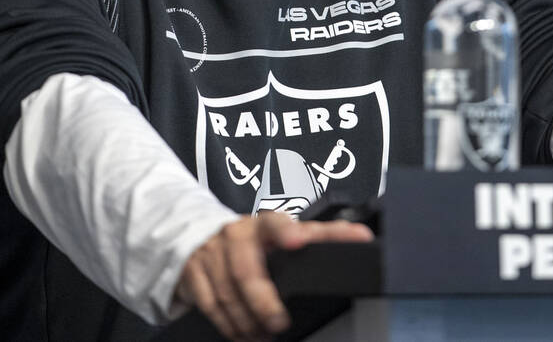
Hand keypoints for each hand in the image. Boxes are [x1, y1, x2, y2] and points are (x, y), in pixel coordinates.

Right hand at [175, 212, 373, 340]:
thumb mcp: (278, 234)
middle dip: (264, 302)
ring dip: (248, 321)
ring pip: (229, 294)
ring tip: (263, 334)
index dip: (286, 230)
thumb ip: (314, 236)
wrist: (195, 236)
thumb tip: (359, 235)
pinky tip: (241, 332)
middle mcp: (235, 235)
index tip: (297, 241)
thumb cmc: (249, 241)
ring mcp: (211, 253)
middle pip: (247, 271)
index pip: (276, 222)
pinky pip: (210, 305)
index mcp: (262, 225)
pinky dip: (228, 325)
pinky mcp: (193, 272)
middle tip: (279, 323)